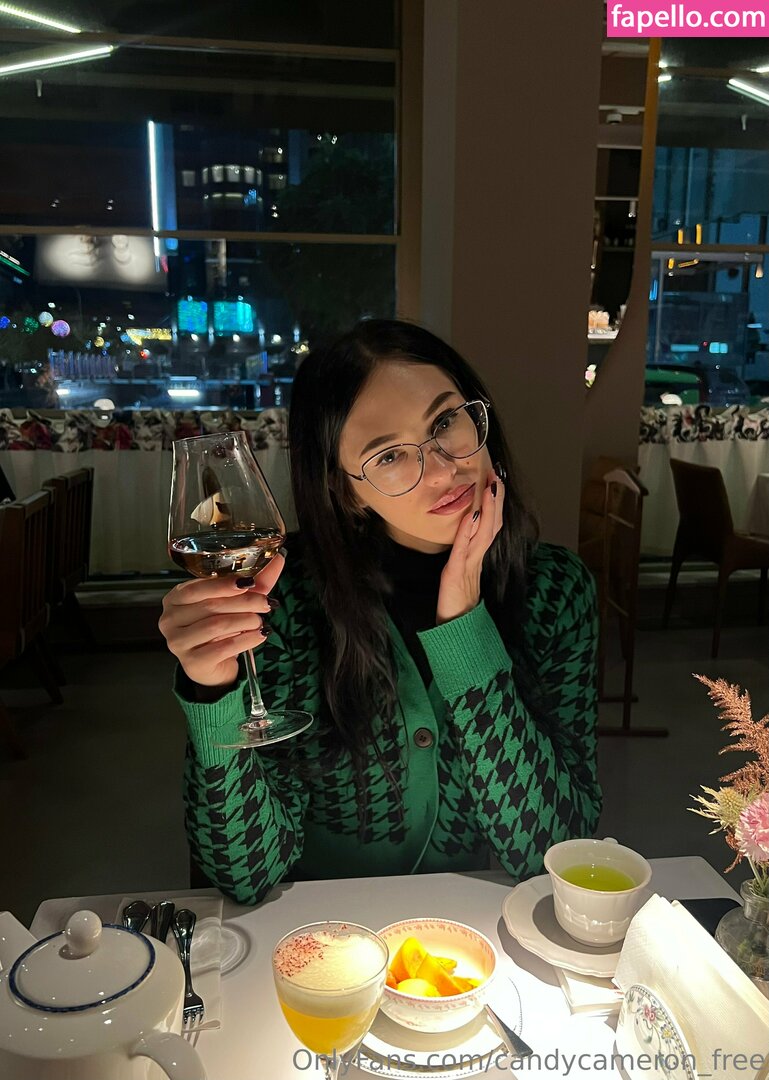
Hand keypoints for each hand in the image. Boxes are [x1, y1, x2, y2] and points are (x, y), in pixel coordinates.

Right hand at [158, 554, 284, 687]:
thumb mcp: (236, 601)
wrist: (213, 664)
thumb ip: (255, 581)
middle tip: (266, 603)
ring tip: (261, 621)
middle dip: (244, 603)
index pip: (198, 588)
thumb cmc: (220, 629)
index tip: (249, 583)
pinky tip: (259, 636)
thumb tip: (278, 558)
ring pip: (217, 626)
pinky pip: (223, 648)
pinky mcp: (192, 663)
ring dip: (246, 621)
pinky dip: (246, 640)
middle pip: (210, 606)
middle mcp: (170, 619)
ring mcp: (178, 642)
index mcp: (176, 598)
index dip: (224, 585)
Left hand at [436, 469, 503, 623]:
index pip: (489, 527)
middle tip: (498, 476)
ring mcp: (468, 567)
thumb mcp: (461, 577)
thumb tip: (468, 535)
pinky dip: (467, 532)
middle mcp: (476, 560)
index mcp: (476, 559)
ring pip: (482, 533)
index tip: (496, 483)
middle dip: (495, 500)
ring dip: (487, 509)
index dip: (494, 506)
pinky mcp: (456, 575)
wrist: (455, 632)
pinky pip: (463, 550)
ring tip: (491, 488)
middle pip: (491, 525)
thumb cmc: (456, 607)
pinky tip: (471, 516)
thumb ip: (466, 558)